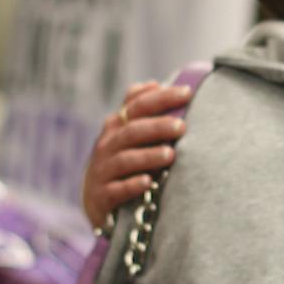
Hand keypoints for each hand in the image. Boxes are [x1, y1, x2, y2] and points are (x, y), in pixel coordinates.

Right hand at [80, 81, 190, 228]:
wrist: (97, 199)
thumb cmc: (120, 159)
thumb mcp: (125, 133)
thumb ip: (138, 108)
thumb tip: (153, 83)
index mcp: (116, 125)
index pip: (138, 105)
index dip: (161, 98)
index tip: (187, 93)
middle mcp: (107, 145)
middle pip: (132, 131)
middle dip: (157, 127)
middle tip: (182, 127)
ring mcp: (103, 170)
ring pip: (125, 160)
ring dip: (148, 156)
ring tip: (170, 155)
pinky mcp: (103, 195)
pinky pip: (117, 190)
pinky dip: (132, 185)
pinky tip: (148, 182)